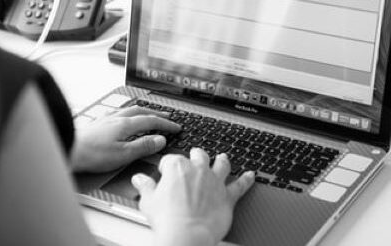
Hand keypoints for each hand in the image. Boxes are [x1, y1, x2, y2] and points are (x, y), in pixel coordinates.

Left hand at [71, 106, 181, 172]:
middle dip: (156, 114)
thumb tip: (160, 140)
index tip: (176, 127)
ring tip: (148, 114)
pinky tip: (123, 119)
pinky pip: (118, 114)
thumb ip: (143, 146)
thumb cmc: (91, 154)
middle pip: (140, 111)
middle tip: (166, 117)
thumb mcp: (123, 154)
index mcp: (124, 124)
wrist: (67, 149)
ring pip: (128, 110)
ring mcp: (105, 119)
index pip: (151, 120)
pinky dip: (128, 114)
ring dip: (142, 111)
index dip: (165, 124)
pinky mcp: (97, 123)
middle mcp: (115, 118)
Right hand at [131, 148, 254, 245]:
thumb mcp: (148, 201)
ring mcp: (215, 182)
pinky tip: (251, 176)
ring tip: (223, 157)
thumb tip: (139, 179)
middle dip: (195, 155)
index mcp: (177, 168)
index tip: (164, 172)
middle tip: (194, 156)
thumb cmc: (168, 219)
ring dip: (222, 160)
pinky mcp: (227, 196)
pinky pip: (240, 185)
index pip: (171, 159)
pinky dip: (246, 180)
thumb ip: (145, 187)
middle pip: (198, 156)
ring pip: (221, 164)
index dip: (166, 166)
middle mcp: (198, 170)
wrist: (187, 235)